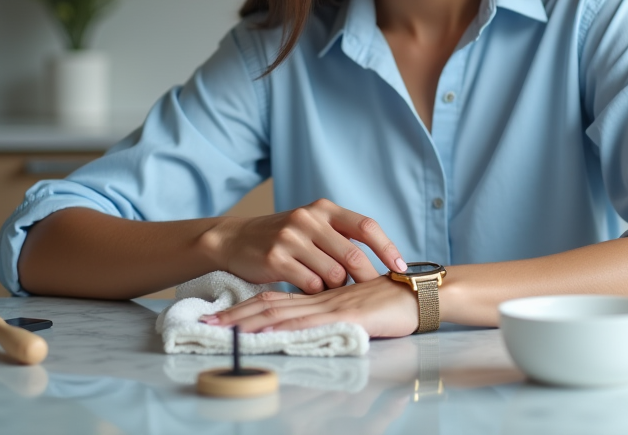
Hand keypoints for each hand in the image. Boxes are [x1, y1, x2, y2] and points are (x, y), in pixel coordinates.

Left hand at [200, 275, 419, 337]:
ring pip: (281, 313)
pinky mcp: (344, 316)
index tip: (220, 317)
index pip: (276, 300)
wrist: (421, 295)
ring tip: (221, 331)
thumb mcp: (357, 310)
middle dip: (235, 316)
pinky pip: (307, 321)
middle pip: (269, 304)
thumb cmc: (395, 304)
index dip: (246, 308)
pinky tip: (263, 332)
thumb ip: (335, 315)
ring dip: (248, 322)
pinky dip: (281, 326)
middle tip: (206, 325)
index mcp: (320, 295)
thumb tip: (314, 328)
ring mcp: (330, 305)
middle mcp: (319, 298)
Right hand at [213, 198, 406, 293]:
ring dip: (337, 288)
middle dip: (367, 278)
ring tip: (332, 291)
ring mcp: (291, 238)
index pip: (366, 226)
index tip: (401, 268)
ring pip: (333, 274)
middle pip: (352, 255)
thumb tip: (380, 263)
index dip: (387, 248)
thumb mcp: (311, 226)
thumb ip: (339, 237)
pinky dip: (316, 293)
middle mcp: (309, 219)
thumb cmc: (283, 238)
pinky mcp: (275, 259)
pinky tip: (310, 292)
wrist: (235, 239)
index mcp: (324, 208)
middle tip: (374, 294)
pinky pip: (310, 284)